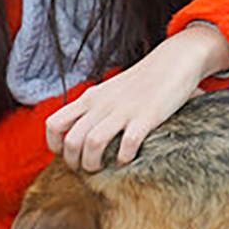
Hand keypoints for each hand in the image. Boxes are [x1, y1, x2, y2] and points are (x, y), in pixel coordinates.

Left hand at [45, 23, 228, 171]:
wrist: (174, 60)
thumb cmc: (141, 81)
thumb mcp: (108, 91)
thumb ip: (93, 108)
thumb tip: (80, 133)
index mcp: (89, 98)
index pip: (54, 124)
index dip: (55, 146)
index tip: (68, 155)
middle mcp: (101, 105)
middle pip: (72, 141)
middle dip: (74, 162)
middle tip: (86, 169)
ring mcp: (123, 110)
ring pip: (93, 143)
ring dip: (94, 163)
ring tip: (102, 169)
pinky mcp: (147, 117)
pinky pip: (127, 143)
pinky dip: (124, 157)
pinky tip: (127, 159)